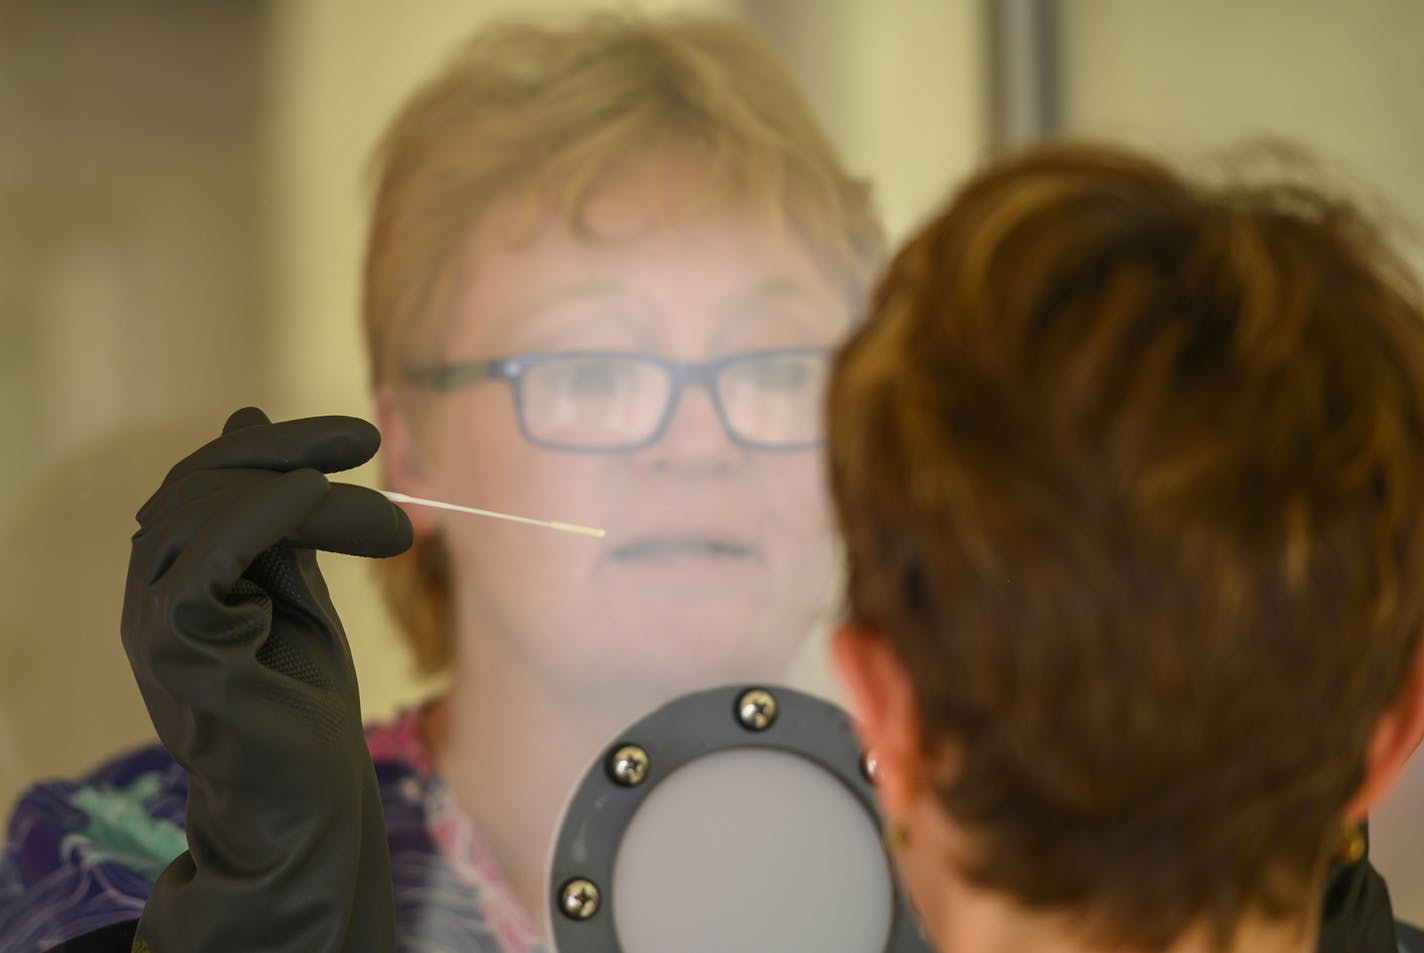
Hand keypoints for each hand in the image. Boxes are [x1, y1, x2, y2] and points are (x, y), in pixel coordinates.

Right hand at [121, 407, 411, 952]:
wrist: (309, 803)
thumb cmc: (302, 706)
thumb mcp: (293, 588)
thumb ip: (277, 520)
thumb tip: (246, 420)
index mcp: (178, 578)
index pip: (204, 481)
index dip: (274, 445)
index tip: (359, 436)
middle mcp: (152, 594)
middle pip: (198, 484)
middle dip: (289, 453)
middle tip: (368, 444)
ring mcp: (155, 621)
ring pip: (203, 513)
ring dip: (300, 490)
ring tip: (385, 520)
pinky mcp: (177, 647)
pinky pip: (206, 556)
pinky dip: (260, 515)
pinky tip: (314, 497)